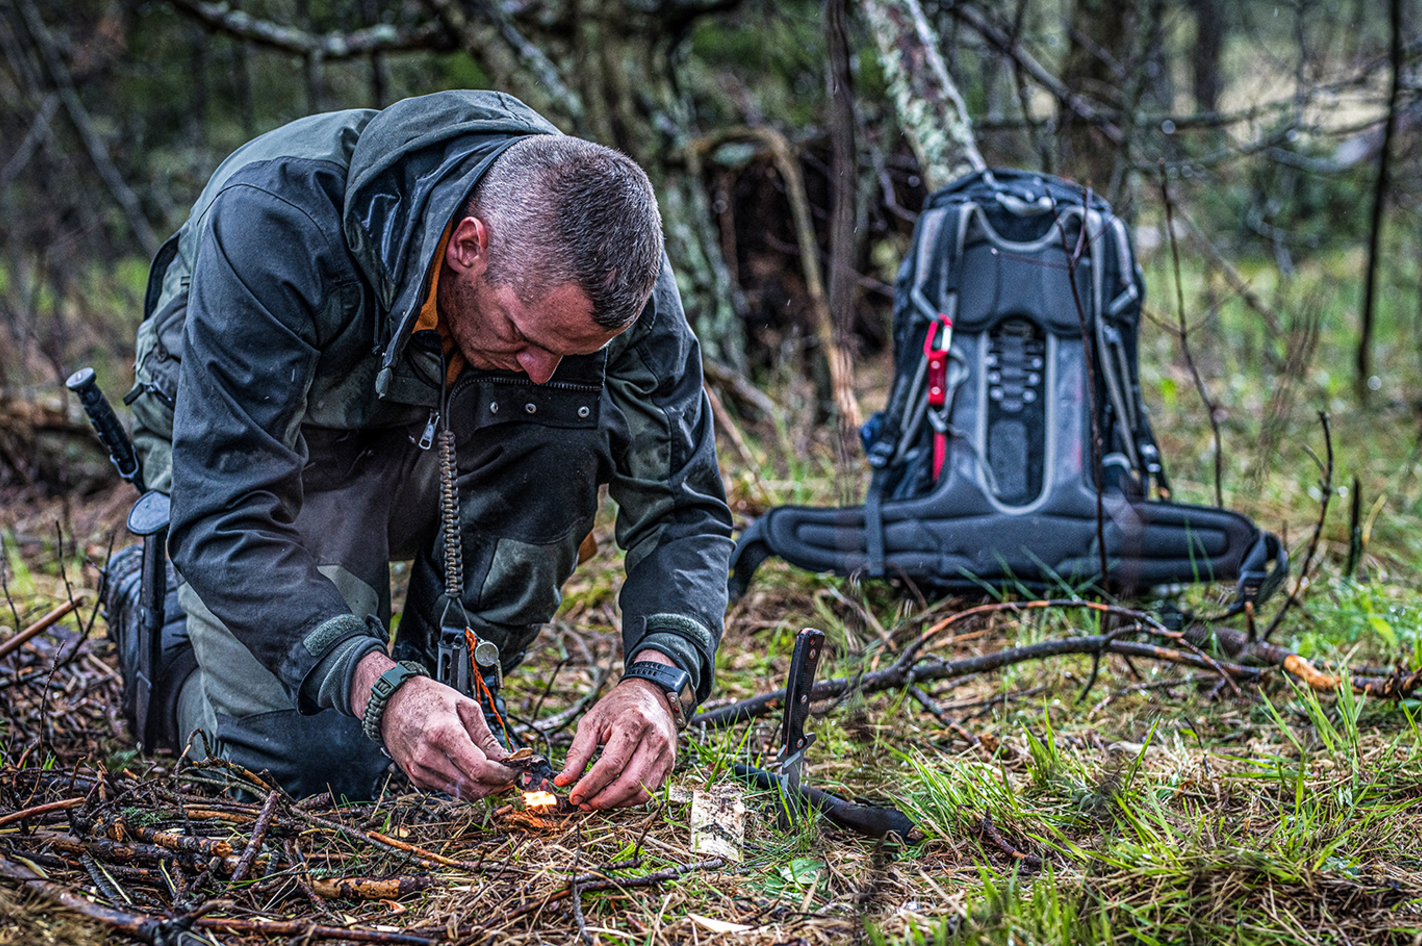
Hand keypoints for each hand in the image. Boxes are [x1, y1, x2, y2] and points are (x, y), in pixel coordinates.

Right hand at [351, 652, 515, 798]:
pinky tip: (470, 772)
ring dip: (482, 788)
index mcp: (444, 733)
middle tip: (509, 777)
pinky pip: (446, 789)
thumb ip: (486, 735)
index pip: (480, 769)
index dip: (502, 775)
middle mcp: (429, 756)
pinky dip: (463, 785)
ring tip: (494, 775)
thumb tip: (504, 758)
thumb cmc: (427, 698)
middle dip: (496, 786)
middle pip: (472, 787)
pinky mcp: (415, 777)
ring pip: (460, 793)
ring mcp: (419, 769)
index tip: (514, 772)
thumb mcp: (464, 706)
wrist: (392, 702)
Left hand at [554, 650, 678, 808]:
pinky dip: (629, 799)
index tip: (574, 795)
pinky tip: (613, 795)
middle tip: (583, 802)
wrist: (652, 695)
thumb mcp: (593, 721)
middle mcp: (655, 738)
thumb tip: (563, 781)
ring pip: (642, 791)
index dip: (591, 784)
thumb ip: (578, 752)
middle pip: (629, 782)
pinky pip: (650, 790)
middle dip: (603, 799)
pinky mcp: (669, 763)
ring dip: (615, 802)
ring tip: (595, 801)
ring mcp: (666, 753)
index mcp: (634, 722)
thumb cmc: (619, 706)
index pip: (612, 764)